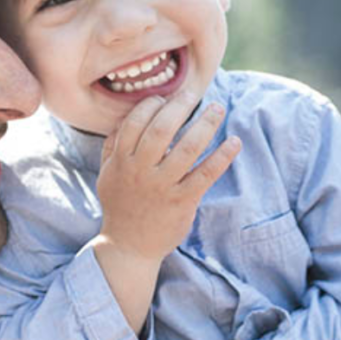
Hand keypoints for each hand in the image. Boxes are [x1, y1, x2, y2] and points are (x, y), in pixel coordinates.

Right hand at [95, 93, 240, 264]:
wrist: (128, 246)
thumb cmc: (120, 206)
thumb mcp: (107, 175)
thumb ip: (112, 147)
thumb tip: (124, 118)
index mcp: (121, 162)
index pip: (134, 123)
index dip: (150, 105)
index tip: (164, 98)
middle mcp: (140, 171)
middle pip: (161, 130)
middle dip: (179, 106)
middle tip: (193, 93)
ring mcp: (162, 186)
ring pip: (187, 148)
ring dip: (205, 124)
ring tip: (217, 109)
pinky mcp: (182, 201)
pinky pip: (205, 174)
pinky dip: (222, 156)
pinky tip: (233, 142)